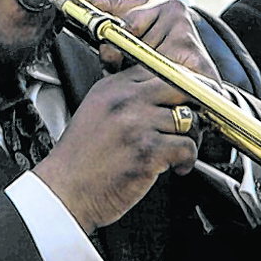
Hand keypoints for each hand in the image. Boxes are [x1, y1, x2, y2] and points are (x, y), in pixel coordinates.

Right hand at [33, 0, 218, 233]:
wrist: (65, 191)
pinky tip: (176, 167)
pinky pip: (186, 147)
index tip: (187, 98)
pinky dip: (188, 160)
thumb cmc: (81, 159)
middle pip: (180, 86)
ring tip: (180, 151)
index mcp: (112, 87)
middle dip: (194, 105)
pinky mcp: (147, 151)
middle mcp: (125, 100)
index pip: (159, 68)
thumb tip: (162, 95)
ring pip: (188, 119)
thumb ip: (125, 97)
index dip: (181, 84)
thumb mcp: (96, 112)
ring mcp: (137, 124)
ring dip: (191, 138)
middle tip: (195, 122)